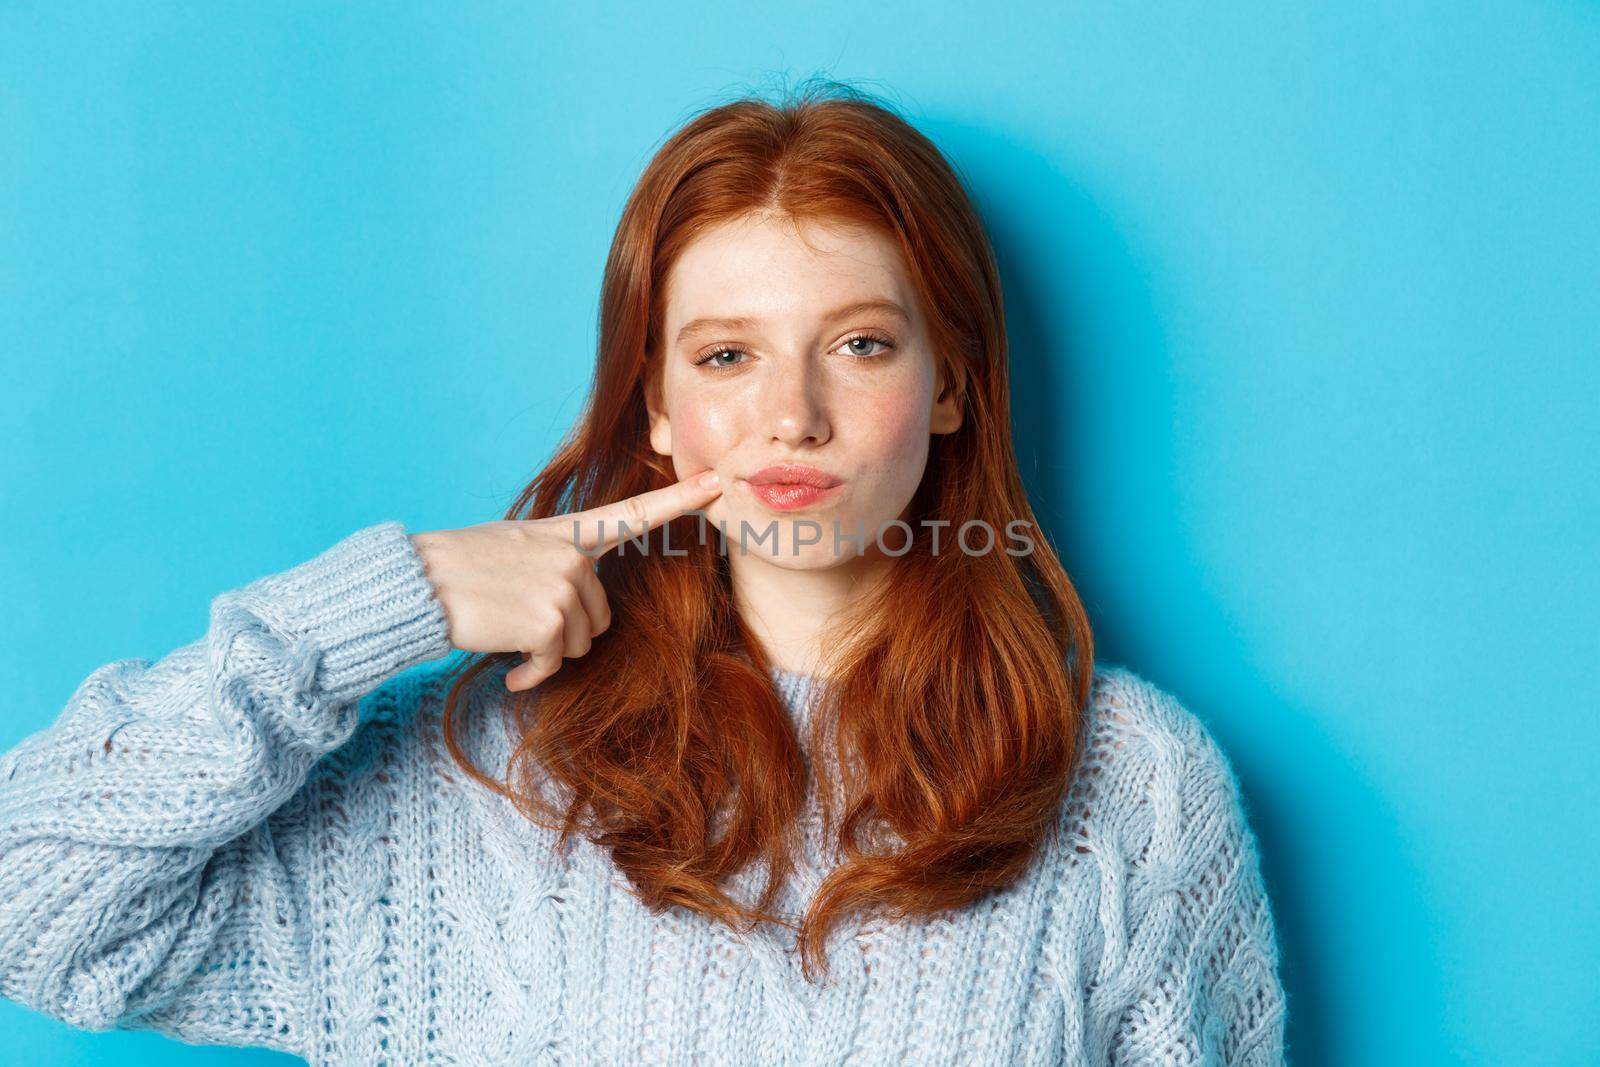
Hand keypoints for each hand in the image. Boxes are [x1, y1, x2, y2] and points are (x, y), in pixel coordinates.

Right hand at [409, 470, 722, 691]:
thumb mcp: (515, 547)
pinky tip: (510, 668)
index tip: (717, 482)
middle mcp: (574, 556)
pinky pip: (555, 663)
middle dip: (565, 632)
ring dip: (546, 652)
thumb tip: (579, 593)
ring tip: (508, 633)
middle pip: (600, 616)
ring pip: (581, 643)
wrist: (417, 583)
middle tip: (519, 620)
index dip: (679, 501)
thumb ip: (557, 560)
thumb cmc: (460, 568)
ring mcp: (564, 586)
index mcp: (567, 534)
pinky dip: (532, 674)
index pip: (633, 514)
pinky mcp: (550, 620)